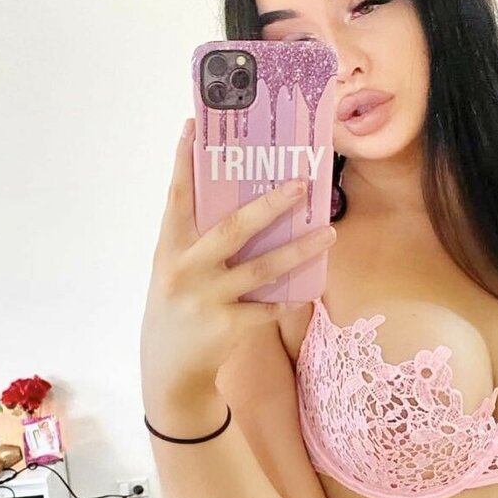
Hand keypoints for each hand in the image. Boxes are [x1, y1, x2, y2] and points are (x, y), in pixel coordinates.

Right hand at [140, 117, 335, 404]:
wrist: (170, 370)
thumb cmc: (177, 311)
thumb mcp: (174, 273)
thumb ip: (197, 243)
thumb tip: (244, 208)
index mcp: (168, 250)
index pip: (177, 198)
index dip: (184, 162)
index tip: (194, 127)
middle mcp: (185, 271)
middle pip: (232, 228)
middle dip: (269, 204)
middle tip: (301, 182)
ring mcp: (206, 299)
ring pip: (262, 268)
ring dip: (299, 249)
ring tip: (329, 232)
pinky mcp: (227, 326)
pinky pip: (268, 307)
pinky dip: (290, 297)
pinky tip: (310, 288)